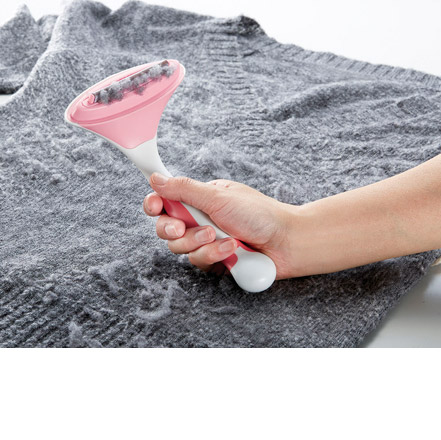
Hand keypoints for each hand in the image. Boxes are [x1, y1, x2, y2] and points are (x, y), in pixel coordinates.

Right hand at [143, 173, 298, 278]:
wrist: (286, 243)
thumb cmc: (259, 214)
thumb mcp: (218, 197)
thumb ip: (184, 189)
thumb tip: (156, 178)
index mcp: (200, 199)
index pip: (166, 200)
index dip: (155, 204)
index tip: (154, 206)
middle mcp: (200, 219)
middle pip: (165, 227)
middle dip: (172, 229)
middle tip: (183, 227)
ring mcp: (206, 241)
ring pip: (179, 247)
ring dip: (199, 243)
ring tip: (223, 237)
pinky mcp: (214, 260)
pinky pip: (198, 261)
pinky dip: (214, 255)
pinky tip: (232, 249)